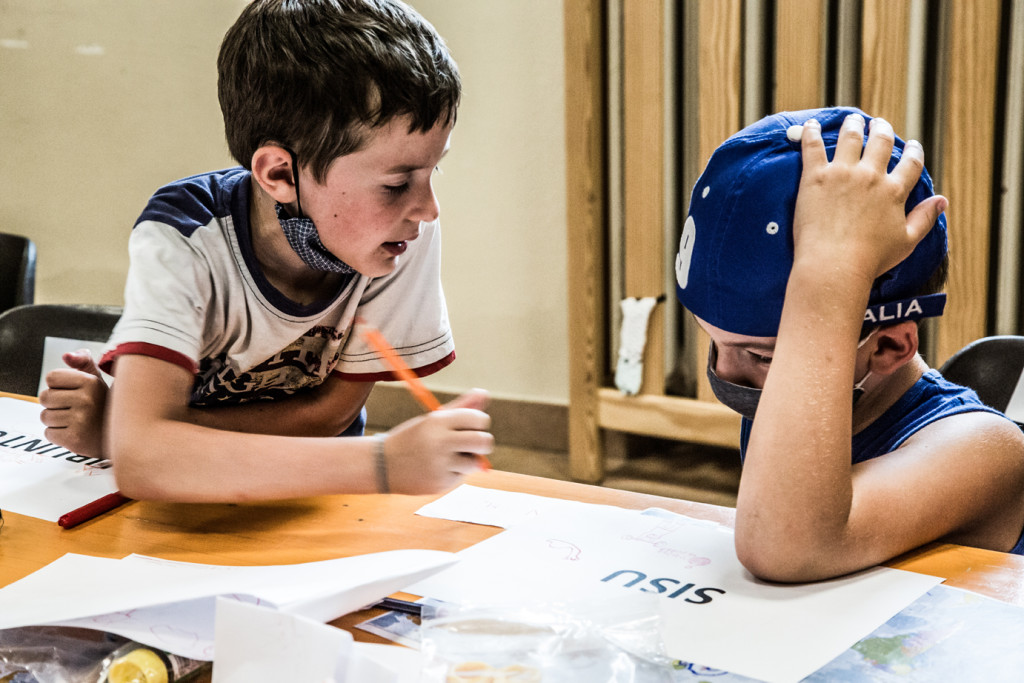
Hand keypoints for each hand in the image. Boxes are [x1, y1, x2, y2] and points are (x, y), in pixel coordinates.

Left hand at [39, 350, 107, 457]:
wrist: (122, 437)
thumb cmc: (103, 407)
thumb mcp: (98, 381)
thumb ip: (83, 363)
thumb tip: (66, 356)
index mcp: (91, 382)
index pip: (51, 377)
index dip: (59, 385)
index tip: (73, 392)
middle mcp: (86, 400)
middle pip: (44, 397)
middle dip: (54, 404)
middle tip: (73, 409)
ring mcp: (80, 420)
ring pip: (45, 416)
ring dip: (56, 420)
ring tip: (75, 421)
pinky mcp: (74, 439)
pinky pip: (49, 434)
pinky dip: (58, 435)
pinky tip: (75, 433)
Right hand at [379, 388, 493, 494]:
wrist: (383, 465)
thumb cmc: (413, 438)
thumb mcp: (433, 420)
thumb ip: (461, 407)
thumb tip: (484, 393)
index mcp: (438, 422)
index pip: (477, 418)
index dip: (480, 421)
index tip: (473, 425)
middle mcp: (440, 442)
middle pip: (484, 441)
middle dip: (485, 442)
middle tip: (475, 443)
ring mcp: (440, 465)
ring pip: (475, 462)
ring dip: (469, 460)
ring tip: (451, 457)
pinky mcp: (440, 483)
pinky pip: (461, 476)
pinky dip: (455, 472)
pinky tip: (438, 469)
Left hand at [792, 113, 947, 288]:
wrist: (834, 264)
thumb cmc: (870, 259)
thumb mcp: (906, 241)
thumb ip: (925, 218)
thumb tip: (942, 200)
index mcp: (894, 191)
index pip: (911, 163)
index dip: (914, 152)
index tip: (913, 146)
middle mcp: (871, 176)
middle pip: (881, 142)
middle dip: (882, 130)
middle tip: (879, 124)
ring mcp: (843, 173)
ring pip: (851, 138)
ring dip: (853, 125)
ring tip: (852, 120)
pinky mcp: (816, 177)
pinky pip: (812, 146)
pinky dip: (811, 132)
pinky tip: (810, 125)